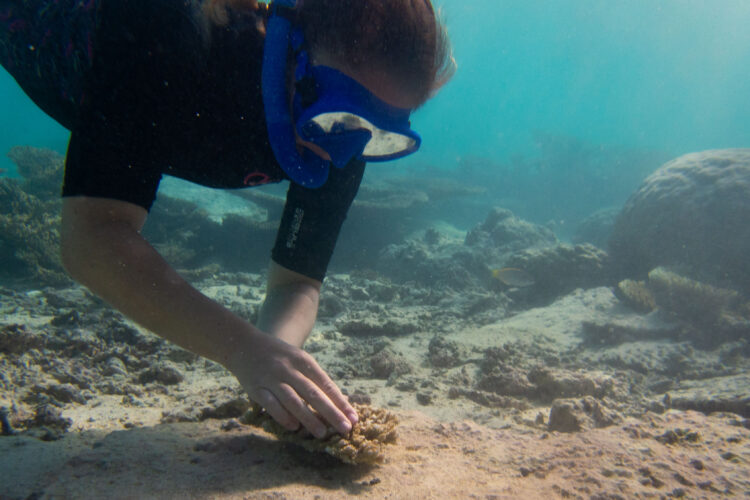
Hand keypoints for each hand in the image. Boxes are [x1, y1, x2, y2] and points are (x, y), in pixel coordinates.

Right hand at [226, 329, 356, 437]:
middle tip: (345, 428)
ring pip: (293, 401)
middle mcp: (289, 369)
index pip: (326, 384)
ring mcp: (272, 379)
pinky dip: (283, 416)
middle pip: (313, 393)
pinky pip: (271, 404)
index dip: (340, 402)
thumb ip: (315, 379)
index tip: (353, 418)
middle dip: (331, 412)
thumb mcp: (299, 360)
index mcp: (303, 361)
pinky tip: (294, 427)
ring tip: (322, 434)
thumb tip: (338, 402)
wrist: (245, 344)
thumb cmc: (280, 356)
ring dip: (309, 418)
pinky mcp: (256, 389)